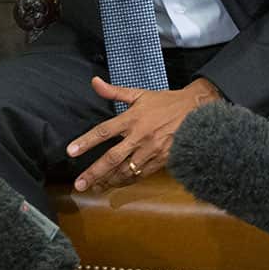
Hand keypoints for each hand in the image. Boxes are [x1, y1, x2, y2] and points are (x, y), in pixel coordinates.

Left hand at [67, 76, 221, 194]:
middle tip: (79, 184)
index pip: (103, 131)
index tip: (70, 151)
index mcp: (132, 118)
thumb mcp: (139, 94)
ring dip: (108, 181)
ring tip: (94, 187)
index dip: (86, 141)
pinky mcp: (162, 161)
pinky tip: (115, 184)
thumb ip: (114, 91)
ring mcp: (151, 151)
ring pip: (126, 171)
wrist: (197, 112)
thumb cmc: (165, 102)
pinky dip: (127, 181)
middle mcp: (140, 136)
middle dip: (94, 172)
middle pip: (112, 158)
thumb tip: (94, 81)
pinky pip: (141, 175)